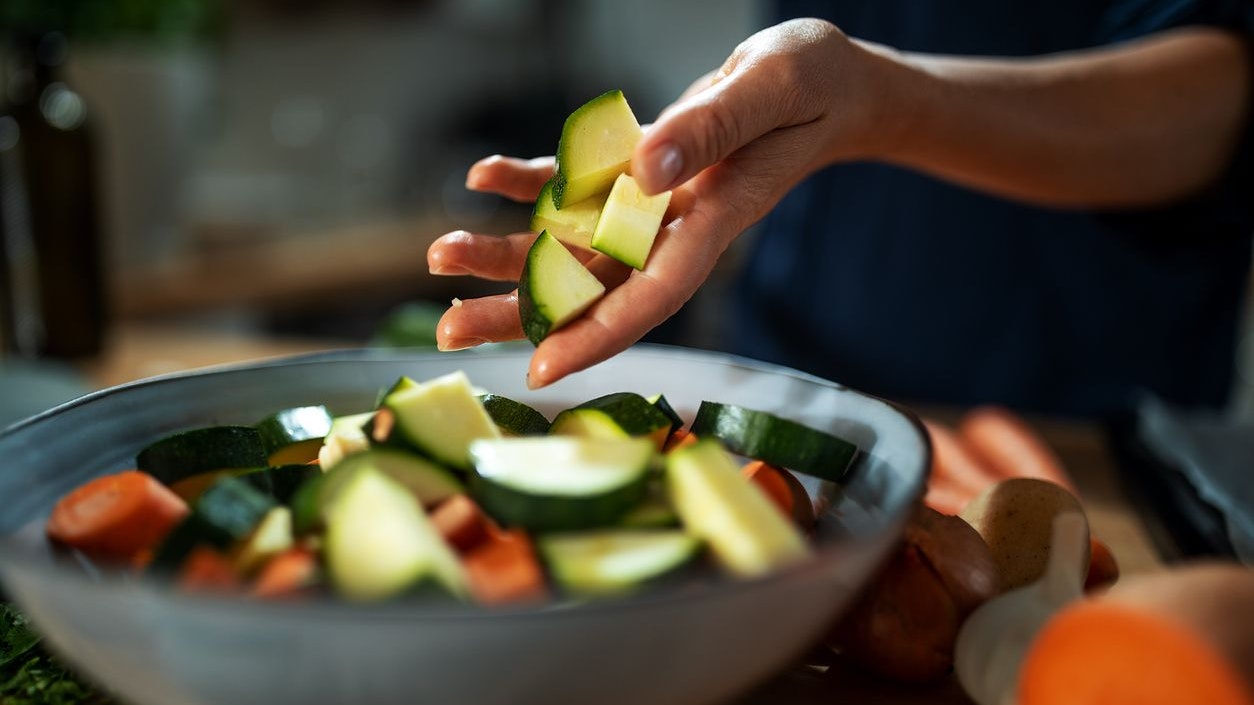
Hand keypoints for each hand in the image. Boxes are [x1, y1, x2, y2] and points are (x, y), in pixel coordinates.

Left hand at [428, 19, 904, 387]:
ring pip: (573, 244)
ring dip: (505, 254)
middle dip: (521, 310)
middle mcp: (676, 225)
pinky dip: (529, 183)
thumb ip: (713, 128)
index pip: (653, 293)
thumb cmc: (815, 82)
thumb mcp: (772, 89)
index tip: (540, 368)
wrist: (829, 85)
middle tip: (448, 330)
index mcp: (715, 219)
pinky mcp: (640, 171)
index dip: (598, 334)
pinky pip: (576, 186)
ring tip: (439, 256)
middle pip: (593, 285)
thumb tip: (646, 169)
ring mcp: (653, 202)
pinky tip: (482, 176)